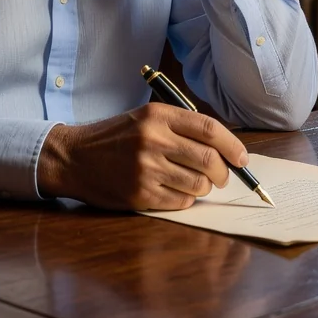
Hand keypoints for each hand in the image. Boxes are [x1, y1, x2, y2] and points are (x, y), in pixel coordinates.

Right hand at [36, 102, 249, 210]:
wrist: (74, 156)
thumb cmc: (115, 136)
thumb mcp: (146, 118)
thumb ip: (181, 127)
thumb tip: (224, 148)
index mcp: (158, 115)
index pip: (209, 129)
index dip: (232, 145)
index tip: (242, 158)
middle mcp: (153, 140)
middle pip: (208, 159)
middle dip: (223, 172)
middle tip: (222, 176)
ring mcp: (146, 169)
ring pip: (198, 184)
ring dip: (204, 187)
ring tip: (194, 182)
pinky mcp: (140, 194)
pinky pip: (180, 202)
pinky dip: (186, 199)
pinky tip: (174, 191)